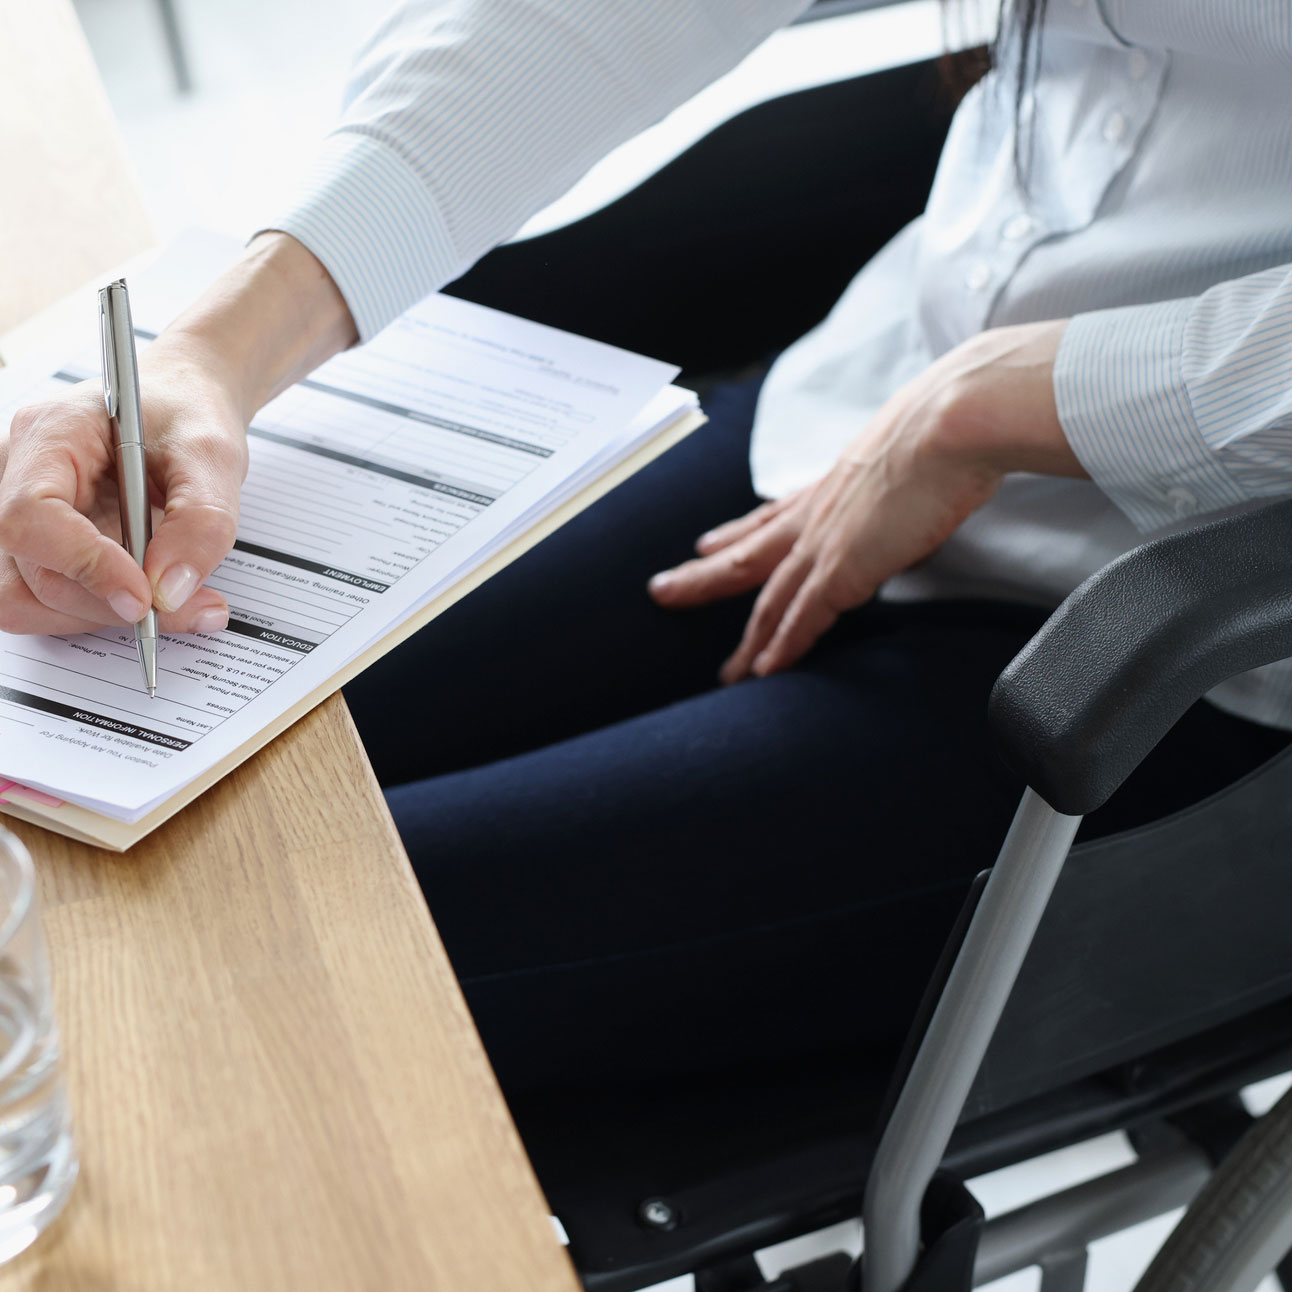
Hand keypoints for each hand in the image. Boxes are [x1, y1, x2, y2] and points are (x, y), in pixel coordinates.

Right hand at [0, 233, 356, 636]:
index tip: (142, 596)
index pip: (32, 515)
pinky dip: (101, 612)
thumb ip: (200, 522)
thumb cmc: (187, 411)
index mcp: (52, 435)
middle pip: (32, 569)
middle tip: (188, 606)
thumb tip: (170, 590)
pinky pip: (49, 599)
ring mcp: (26, 512)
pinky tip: (156, 600)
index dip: (83, 565)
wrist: (185, 406)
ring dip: (103, 616)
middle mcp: (21, 472)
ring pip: (29, 597)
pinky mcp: (45, 543)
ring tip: (179, 605)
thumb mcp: (212, 455)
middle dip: (109, 603)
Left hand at [649, 321, 1083, 681]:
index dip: (737, 532)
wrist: (951, 424)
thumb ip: (899, 476)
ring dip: (745, 639)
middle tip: (664, 593)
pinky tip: (762, 672)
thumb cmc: (946, 429)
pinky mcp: (842, 569)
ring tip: (725, 672)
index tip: (706, 543)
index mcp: (830, 486)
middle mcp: (816, 514)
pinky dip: (782, 646)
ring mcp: (824, 543)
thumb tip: (924, 484)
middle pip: (745, 556)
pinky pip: (801, 617)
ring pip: (767, 598)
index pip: (772, 516)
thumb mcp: (908, 450)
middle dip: (703, 578)